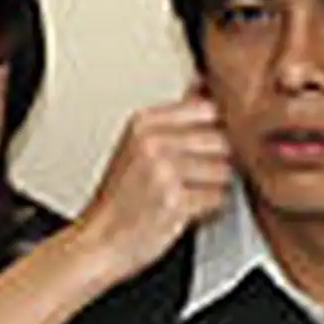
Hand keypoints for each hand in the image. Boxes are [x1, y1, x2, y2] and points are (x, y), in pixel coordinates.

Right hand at [73, 83, 231, 280]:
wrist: (98, 242)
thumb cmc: (120, 198)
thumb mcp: (138, 145)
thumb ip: (174, 117)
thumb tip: (203, 82)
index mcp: (144, 123)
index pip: (208, 108)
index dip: (216, 129)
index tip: (205, 146)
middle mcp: (153, 143)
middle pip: (222, 139)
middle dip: (217, 162)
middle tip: (193, 178)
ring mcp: (164, 172)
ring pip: (224, 171)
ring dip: (213, 188)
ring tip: (185, 194)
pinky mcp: (175, 202)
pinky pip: (218, 199)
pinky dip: (208, 210)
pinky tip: (184, 211)